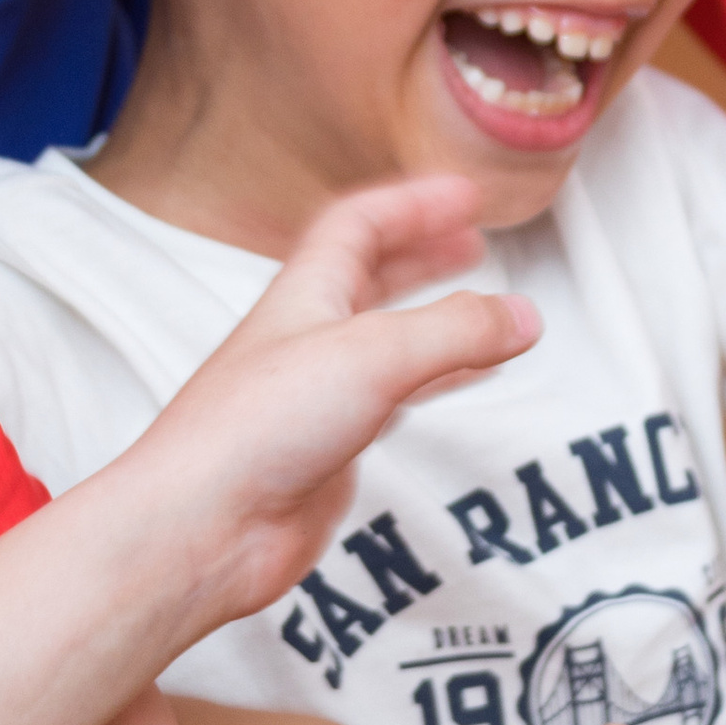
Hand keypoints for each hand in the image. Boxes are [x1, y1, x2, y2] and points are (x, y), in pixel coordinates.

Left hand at [143, 176, 538, 642]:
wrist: (202, 527)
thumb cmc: (253, 432)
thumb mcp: (373, 357)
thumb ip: (457, 333)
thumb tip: (523, 315)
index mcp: (306, 294)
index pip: (359, 223)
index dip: (414, 203)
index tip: (467, 196)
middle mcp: (308, 339)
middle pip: (370, 276)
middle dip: (424, 254)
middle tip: (474, 243)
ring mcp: (317, 396)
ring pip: (388, 341)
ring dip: (437, 321)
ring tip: (485, 315)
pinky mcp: (328, 450)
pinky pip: (394, 400)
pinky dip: (437, 383)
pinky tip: (460, 386)